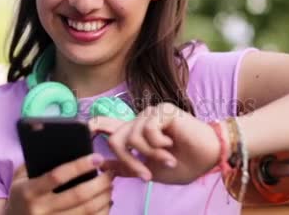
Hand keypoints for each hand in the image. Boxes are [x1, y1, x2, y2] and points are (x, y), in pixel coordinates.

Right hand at [6, 153, 112, 214]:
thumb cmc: (20, 194)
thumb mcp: (20, 177)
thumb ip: (37, 163)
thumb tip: (65, 145)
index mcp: (29, 192)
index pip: (58, 176)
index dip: (80, 166)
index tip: (98, 157)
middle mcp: (40, 210)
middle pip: (78, 196)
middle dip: (100, 182)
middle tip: (111, 172)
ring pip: (86, 212)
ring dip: (104, 197)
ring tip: (110, 185)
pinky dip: (102, 212)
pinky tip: (107, 202)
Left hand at [89, 103, 222, 184]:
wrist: (209, 158)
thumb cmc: (184, 163)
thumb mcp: (151, 170)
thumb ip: (128, 166)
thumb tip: (103, 166)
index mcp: (135, 134)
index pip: (107, 126)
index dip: (92, 127)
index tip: (80, 130)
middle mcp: (140, 121)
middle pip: (115, 139)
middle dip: (128, 161)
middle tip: (145, 177)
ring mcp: (150, 114)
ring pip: (132, 138)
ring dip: (150, 156)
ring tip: (167, 160)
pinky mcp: (162, 111)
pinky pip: (147, 131)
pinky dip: (158, 146)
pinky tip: (171, 146)